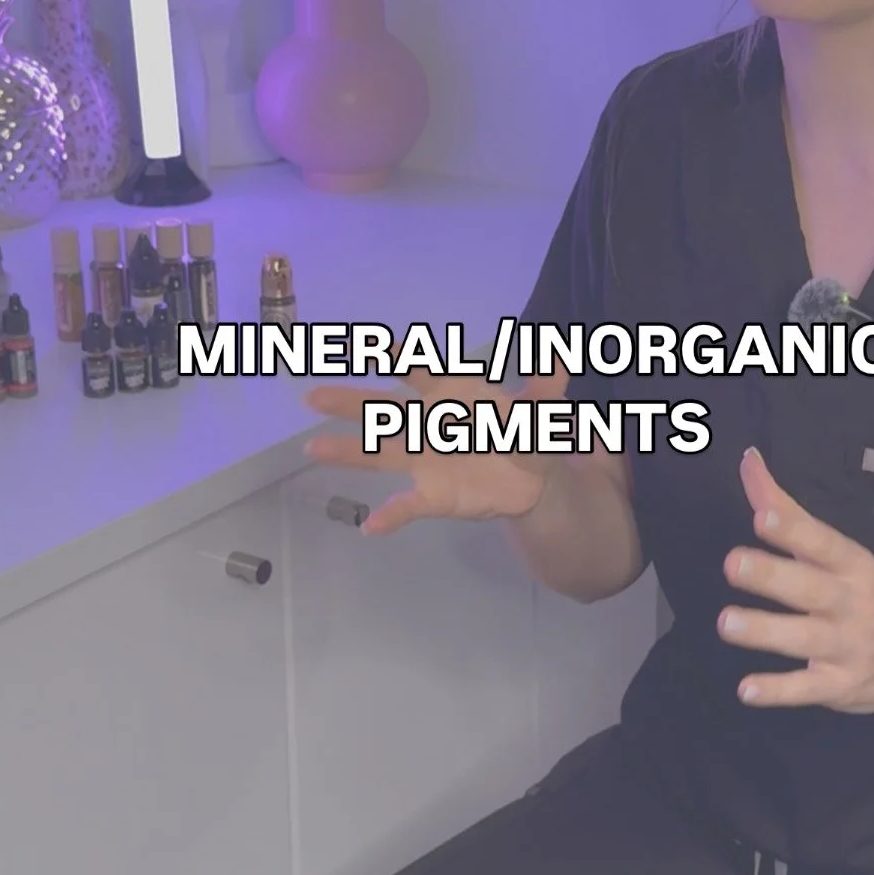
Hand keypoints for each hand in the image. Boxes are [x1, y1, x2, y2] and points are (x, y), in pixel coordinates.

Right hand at [302, 347, 559, 537]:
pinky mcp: (434, 493)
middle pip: (384, 411)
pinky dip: (391, 514)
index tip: (376, 348)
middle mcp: (429, 424)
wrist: (531, 480)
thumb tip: (560, 360)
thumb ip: (544, 390)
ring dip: (348, 452)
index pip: (420, 371)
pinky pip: (407, 504)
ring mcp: (426, 460)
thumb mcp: (541, 413)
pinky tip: (371, 526)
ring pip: (381, 454)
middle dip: (349, 403)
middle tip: (313, 396)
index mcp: (451, 394)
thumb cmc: (525, 434)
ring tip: (314, 449)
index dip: (400, 359)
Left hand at [717, 446, 873, 714]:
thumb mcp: (838, 553)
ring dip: (765, 631)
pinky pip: (805, 689)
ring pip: (803, 638)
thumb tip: (748, 461)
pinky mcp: (839, 686)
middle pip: (810, 588)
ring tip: (727, 623)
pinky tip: (746, 689)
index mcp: (852, 565)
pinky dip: (777, 691)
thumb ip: (788, 512)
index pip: (822, 543)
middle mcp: (852, 603)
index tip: (762, 517)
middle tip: (733, 563)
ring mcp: (847, 647)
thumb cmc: (868, 594)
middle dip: (772, 575)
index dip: (793, 529)